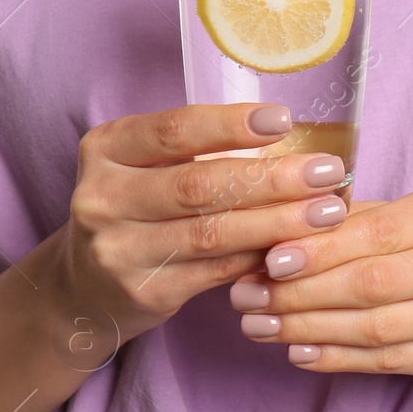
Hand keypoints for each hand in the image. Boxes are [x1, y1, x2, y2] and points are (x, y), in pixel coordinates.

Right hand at [54, 103, 349, 333]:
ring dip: (278, 222)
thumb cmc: (136, 208)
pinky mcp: (144, 291)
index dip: (231, 125)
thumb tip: (292, 142)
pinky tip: (298, 247)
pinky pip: (216, 271)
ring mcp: (120, 249)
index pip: (174, 131)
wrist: (84, 286)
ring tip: (327, 212)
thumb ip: (198, 151)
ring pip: (212, 232)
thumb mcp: (144, 166)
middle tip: (327, 172)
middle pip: (199, 184)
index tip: (283, 120)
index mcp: (106, 148)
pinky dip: (260, 256)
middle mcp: (104, 197)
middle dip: (272, 178)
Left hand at [226, 184, 412, 380]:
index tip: (268, 258)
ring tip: (259, 325)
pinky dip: (337, 358)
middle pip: (370, 282)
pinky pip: (387, 361)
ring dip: (307, 329)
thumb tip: (280, 226)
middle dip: (299, 292)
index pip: (376, 231)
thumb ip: (362, 218)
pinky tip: (299, 352)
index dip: (319, 248)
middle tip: (246, 295)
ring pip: (373, 327)